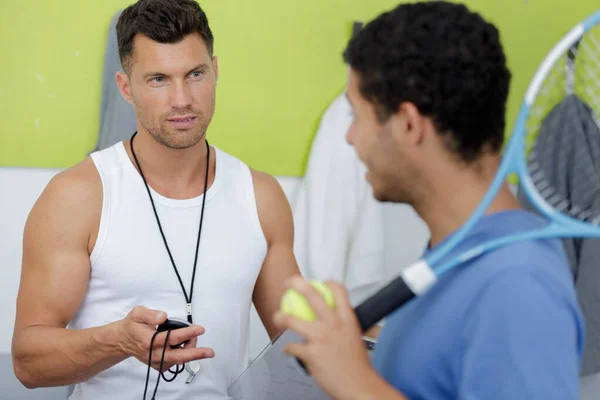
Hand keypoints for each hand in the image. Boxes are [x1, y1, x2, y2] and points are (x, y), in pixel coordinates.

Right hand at [116, 306, 213, 371]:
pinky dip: (184, 353)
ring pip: (179, 359)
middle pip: (178, 356)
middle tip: (210, 352)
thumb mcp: (137, 313)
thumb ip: (150, 314)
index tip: (199, 329)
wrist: (123, 341)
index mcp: (148, 340)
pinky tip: (184, 344)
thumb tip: (163, 316)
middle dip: (196, 354)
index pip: (171, 338)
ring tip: (192, 336)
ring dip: (191, 349)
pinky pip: (176, 362)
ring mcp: (157, 361)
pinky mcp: (159, 365)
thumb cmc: (132, 325)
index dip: (187, 333)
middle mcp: (153, 354)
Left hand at [273, 277, 377, 399]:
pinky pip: (292, 347)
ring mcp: (321, 338)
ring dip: (280, 317)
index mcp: (347, 319)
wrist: (359, 387)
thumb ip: (342, 327)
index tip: (320, 282)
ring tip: (277, 316)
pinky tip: (288, 350)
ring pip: (292, 320)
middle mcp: (333, 324)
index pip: (339, 291)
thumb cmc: (358, 367)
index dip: (328, 282)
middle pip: (312, 295)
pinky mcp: (311, 354)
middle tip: (289, 283)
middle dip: (296, 284)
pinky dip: (288, 349)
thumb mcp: (354, 338)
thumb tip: (333, 322)